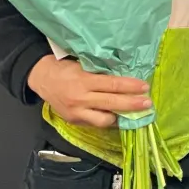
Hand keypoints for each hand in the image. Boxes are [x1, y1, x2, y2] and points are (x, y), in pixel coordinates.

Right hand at [26, 56, 150, 128]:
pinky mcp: (74, 121)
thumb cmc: (65, 68)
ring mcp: (76, 112)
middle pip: (111, 103)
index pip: (111, 84)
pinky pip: (95, 124)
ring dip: (120, 116)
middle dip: (132, 104)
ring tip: (132, 112)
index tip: (144, 87)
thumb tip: (126, 77)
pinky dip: (108, 120)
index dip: (130, 86)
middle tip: (147, 103)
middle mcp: (80, 98)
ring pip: (104, 120)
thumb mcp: (82, 65)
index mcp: (83, 80)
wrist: (41, 79)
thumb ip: (101, 73)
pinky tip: (117, 116)